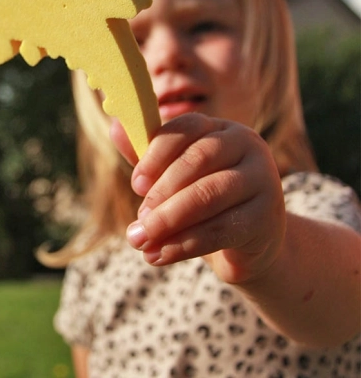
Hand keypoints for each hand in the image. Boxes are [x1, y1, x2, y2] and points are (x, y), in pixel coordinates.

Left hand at [113, 113, 286, 283]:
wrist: (247, 245)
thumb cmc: (201, 200)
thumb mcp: (171, 176)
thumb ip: (145, 154)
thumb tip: (115, 126)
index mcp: (220, 128)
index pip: (187, 128)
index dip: (157, 153)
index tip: (135, 184)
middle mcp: (247, 145)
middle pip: (198, 160)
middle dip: (161, 192)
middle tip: (137, 220)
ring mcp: (264, 180)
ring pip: (208, 195)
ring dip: (168, 221)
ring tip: (140, 241)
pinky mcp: (267, 218)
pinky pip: (220, 229)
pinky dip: (184, 244)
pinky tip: (159, 255)